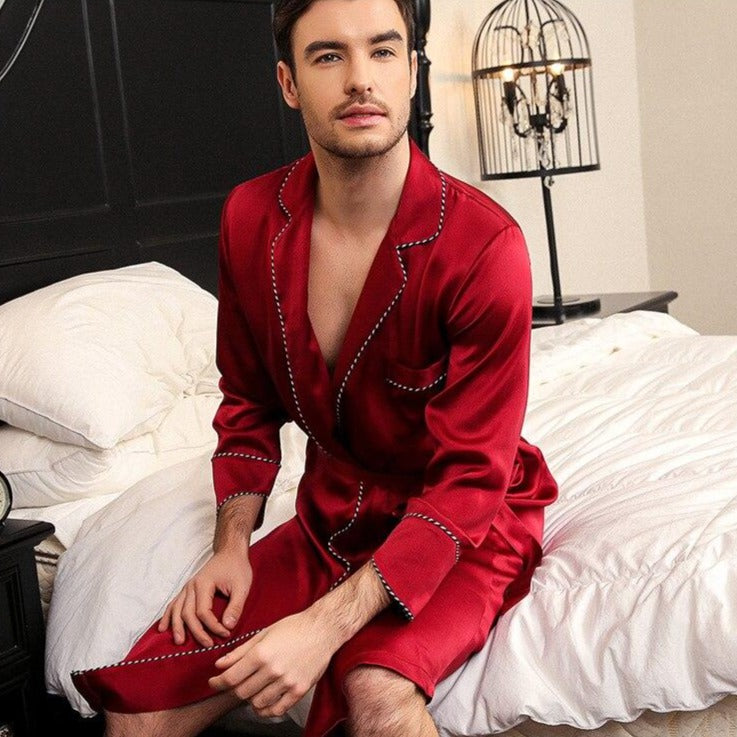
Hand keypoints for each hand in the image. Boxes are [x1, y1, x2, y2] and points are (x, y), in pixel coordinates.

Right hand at [157, 549, 251, 646]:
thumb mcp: (242, 586)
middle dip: (196, 631)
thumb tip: (228, 626)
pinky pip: (174, 604)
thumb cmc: (237, 567)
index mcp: (204, 584)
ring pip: (177, 610)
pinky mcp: (187, 589)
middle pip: (188, 613)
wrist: (230, 552)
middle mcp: (191, 586)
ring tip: (179, 642)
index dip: (213, 626)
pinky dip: (168, 616)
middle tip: (208, 645)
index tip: (225, 634)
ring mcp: (187, 587)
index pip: (203, 611)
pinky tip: (163, 628)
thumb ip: (236, 606)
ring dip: (177, 627)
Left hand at [208, 609, 338, 717]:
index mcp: (262, 654)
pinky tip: (264, 701)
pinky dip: (266, 709)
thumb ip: (240, 651)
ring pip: (257, 703)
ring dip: (250, 699)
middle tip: (233, 684)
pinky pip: (277, 709)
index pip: (231, 677)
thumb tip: (220, 663)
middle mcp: (273, 670)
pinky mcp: (299, 690)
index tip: (213, 682)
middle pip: (242, 692)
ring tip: (252, 689)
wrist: (323, 629)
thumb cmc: (294, 627)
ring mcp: (287, 682)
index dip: (218, 682)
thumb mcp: (264, 633)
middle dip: (233, 690)